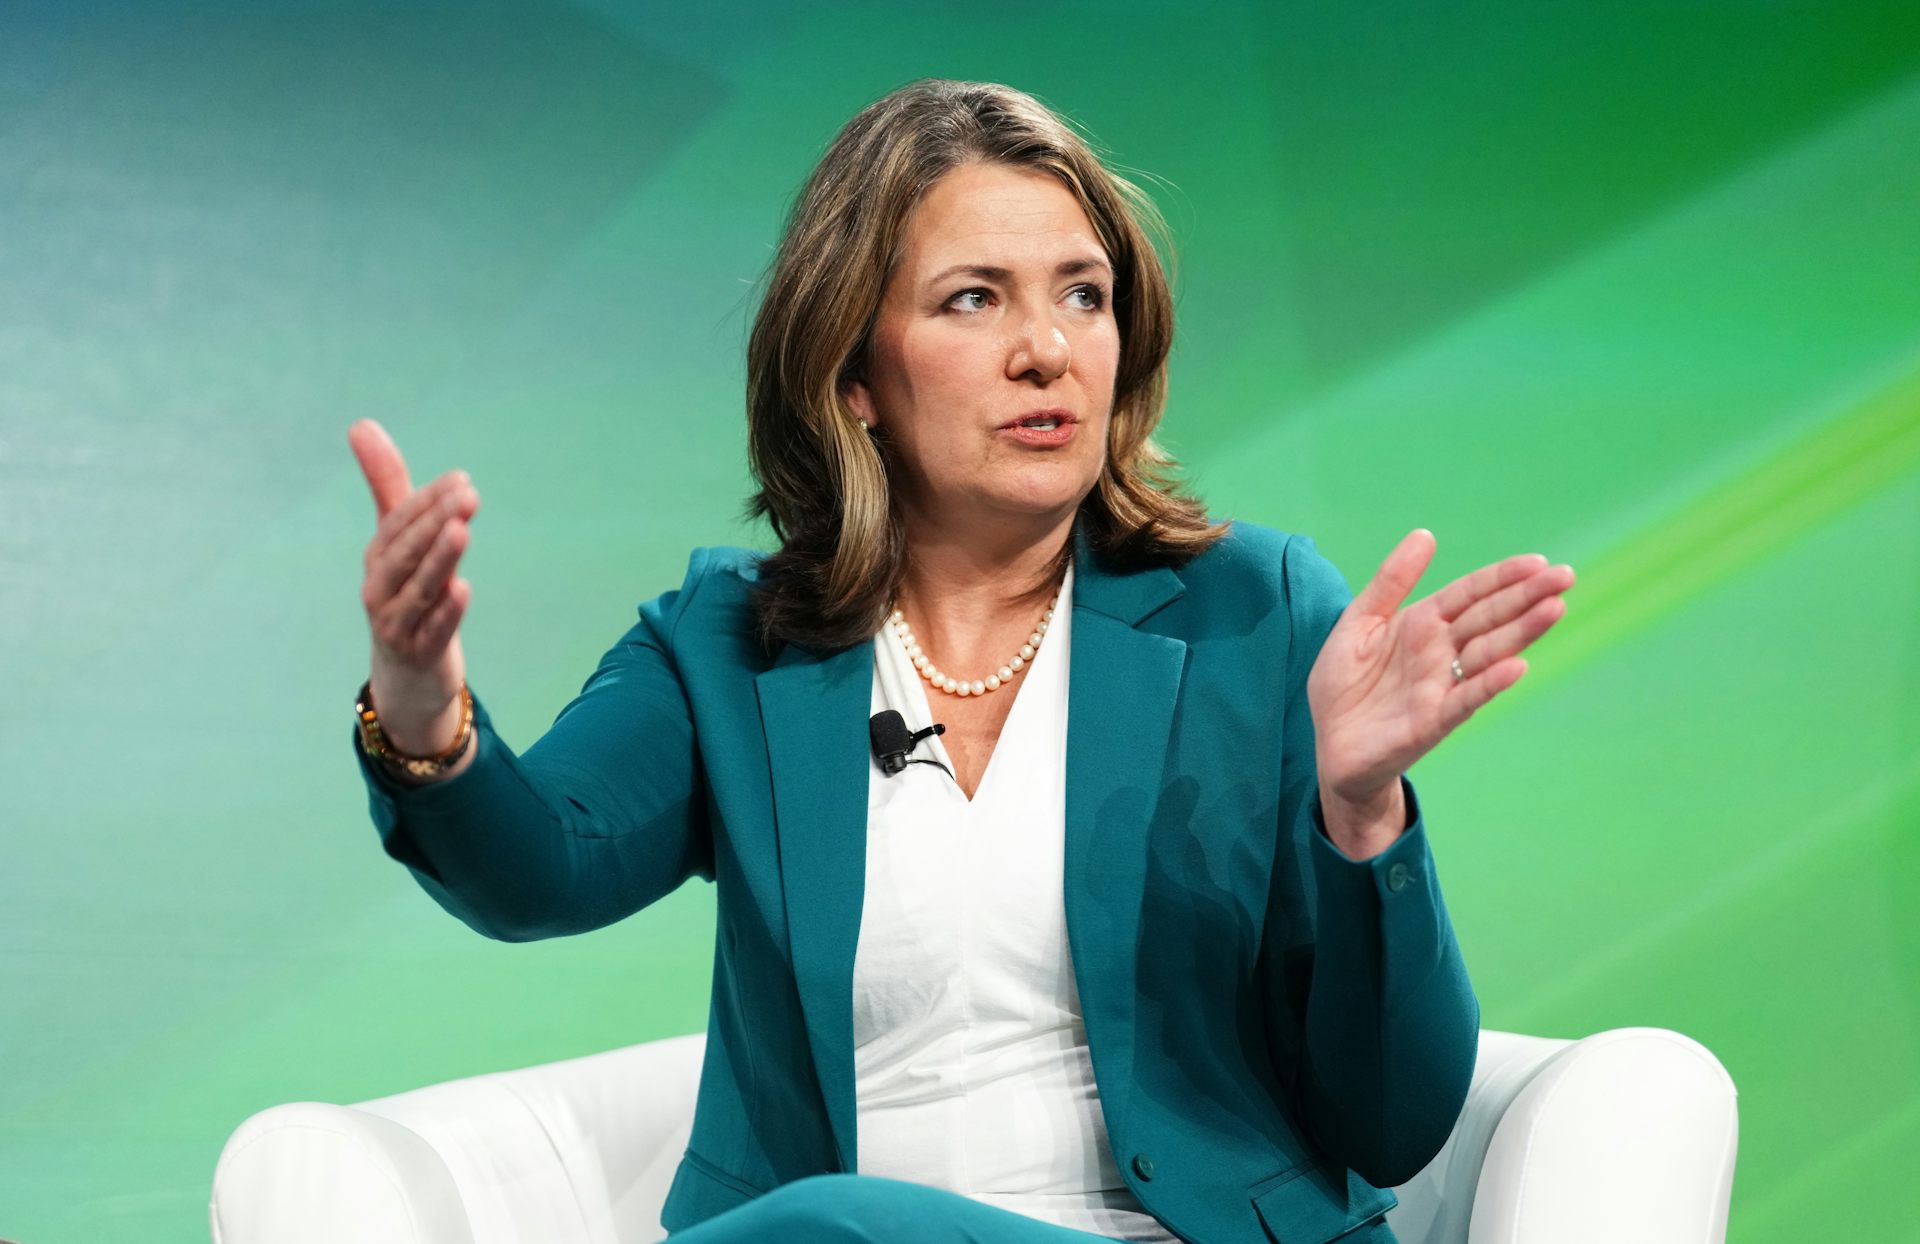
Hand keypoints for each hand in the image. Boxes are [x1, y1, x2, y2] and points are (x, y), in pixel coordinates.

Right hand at [349, 419, 479, 753]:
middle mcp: (381, 587)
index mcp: (380, 557)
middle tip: (468, 494)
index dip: (429, 501)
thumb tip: (361, 424)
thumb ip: (386, 485)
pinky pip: (432, 630)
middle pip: (406, 552)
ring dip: (440, 559)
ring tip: (462, 531)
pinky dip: (446, 610)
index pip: (401, 523)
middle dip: (434, 521)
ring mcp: (396, 622)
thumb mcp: (400, 543)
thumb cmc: (406, 597)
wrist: (406, 677)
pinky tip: (464, 589)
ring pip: (418, 588)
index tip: (462, 480)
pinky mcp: (417, 653)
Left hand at [1307, 530, 1572, 851]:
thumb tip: (1426, 534)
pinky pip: (1465, 699)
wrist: (1328, 744)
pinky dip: (1489, 683)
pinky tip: (1516, 667)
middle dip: (1527, 598)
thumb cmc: (1344, 684)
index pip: (1470, 594)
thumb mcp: (1359, 623)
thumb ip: (1391, 581)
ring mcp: (1440, 686)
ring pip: (1488, 654)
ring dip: (1521, 632)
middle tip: (1566, 577)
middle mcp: (1440, 653)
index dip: (1502, 578)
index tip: (1538, 561)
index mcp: (1423, 625)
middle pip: (1490, 619)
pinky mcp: (1432, 721)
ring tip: (1554, 609)